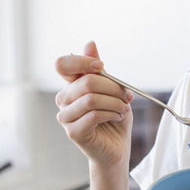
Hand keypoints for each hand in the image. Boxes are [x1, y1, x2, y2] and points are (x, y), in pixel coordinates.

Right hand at [55, 41, 134, 166]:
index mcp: (71, 85)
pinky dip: (111, 114)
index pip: (62, 64)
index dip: (82, 61)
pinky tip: (117, 117)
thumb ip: (99, 70)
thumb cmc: (114, 115)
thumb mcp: (112, 89)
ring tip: (124, 108)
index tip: (102, 67)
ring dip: (114, 102)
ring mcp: (65, 116)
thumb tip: (90, 44)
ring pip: (91, 99)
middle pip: (86, 82)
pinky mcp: (72, 132)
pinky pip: (93, 115)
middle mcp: (64, 99)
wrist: (118, 146)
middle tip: (127, 96)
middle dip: (113, 88)